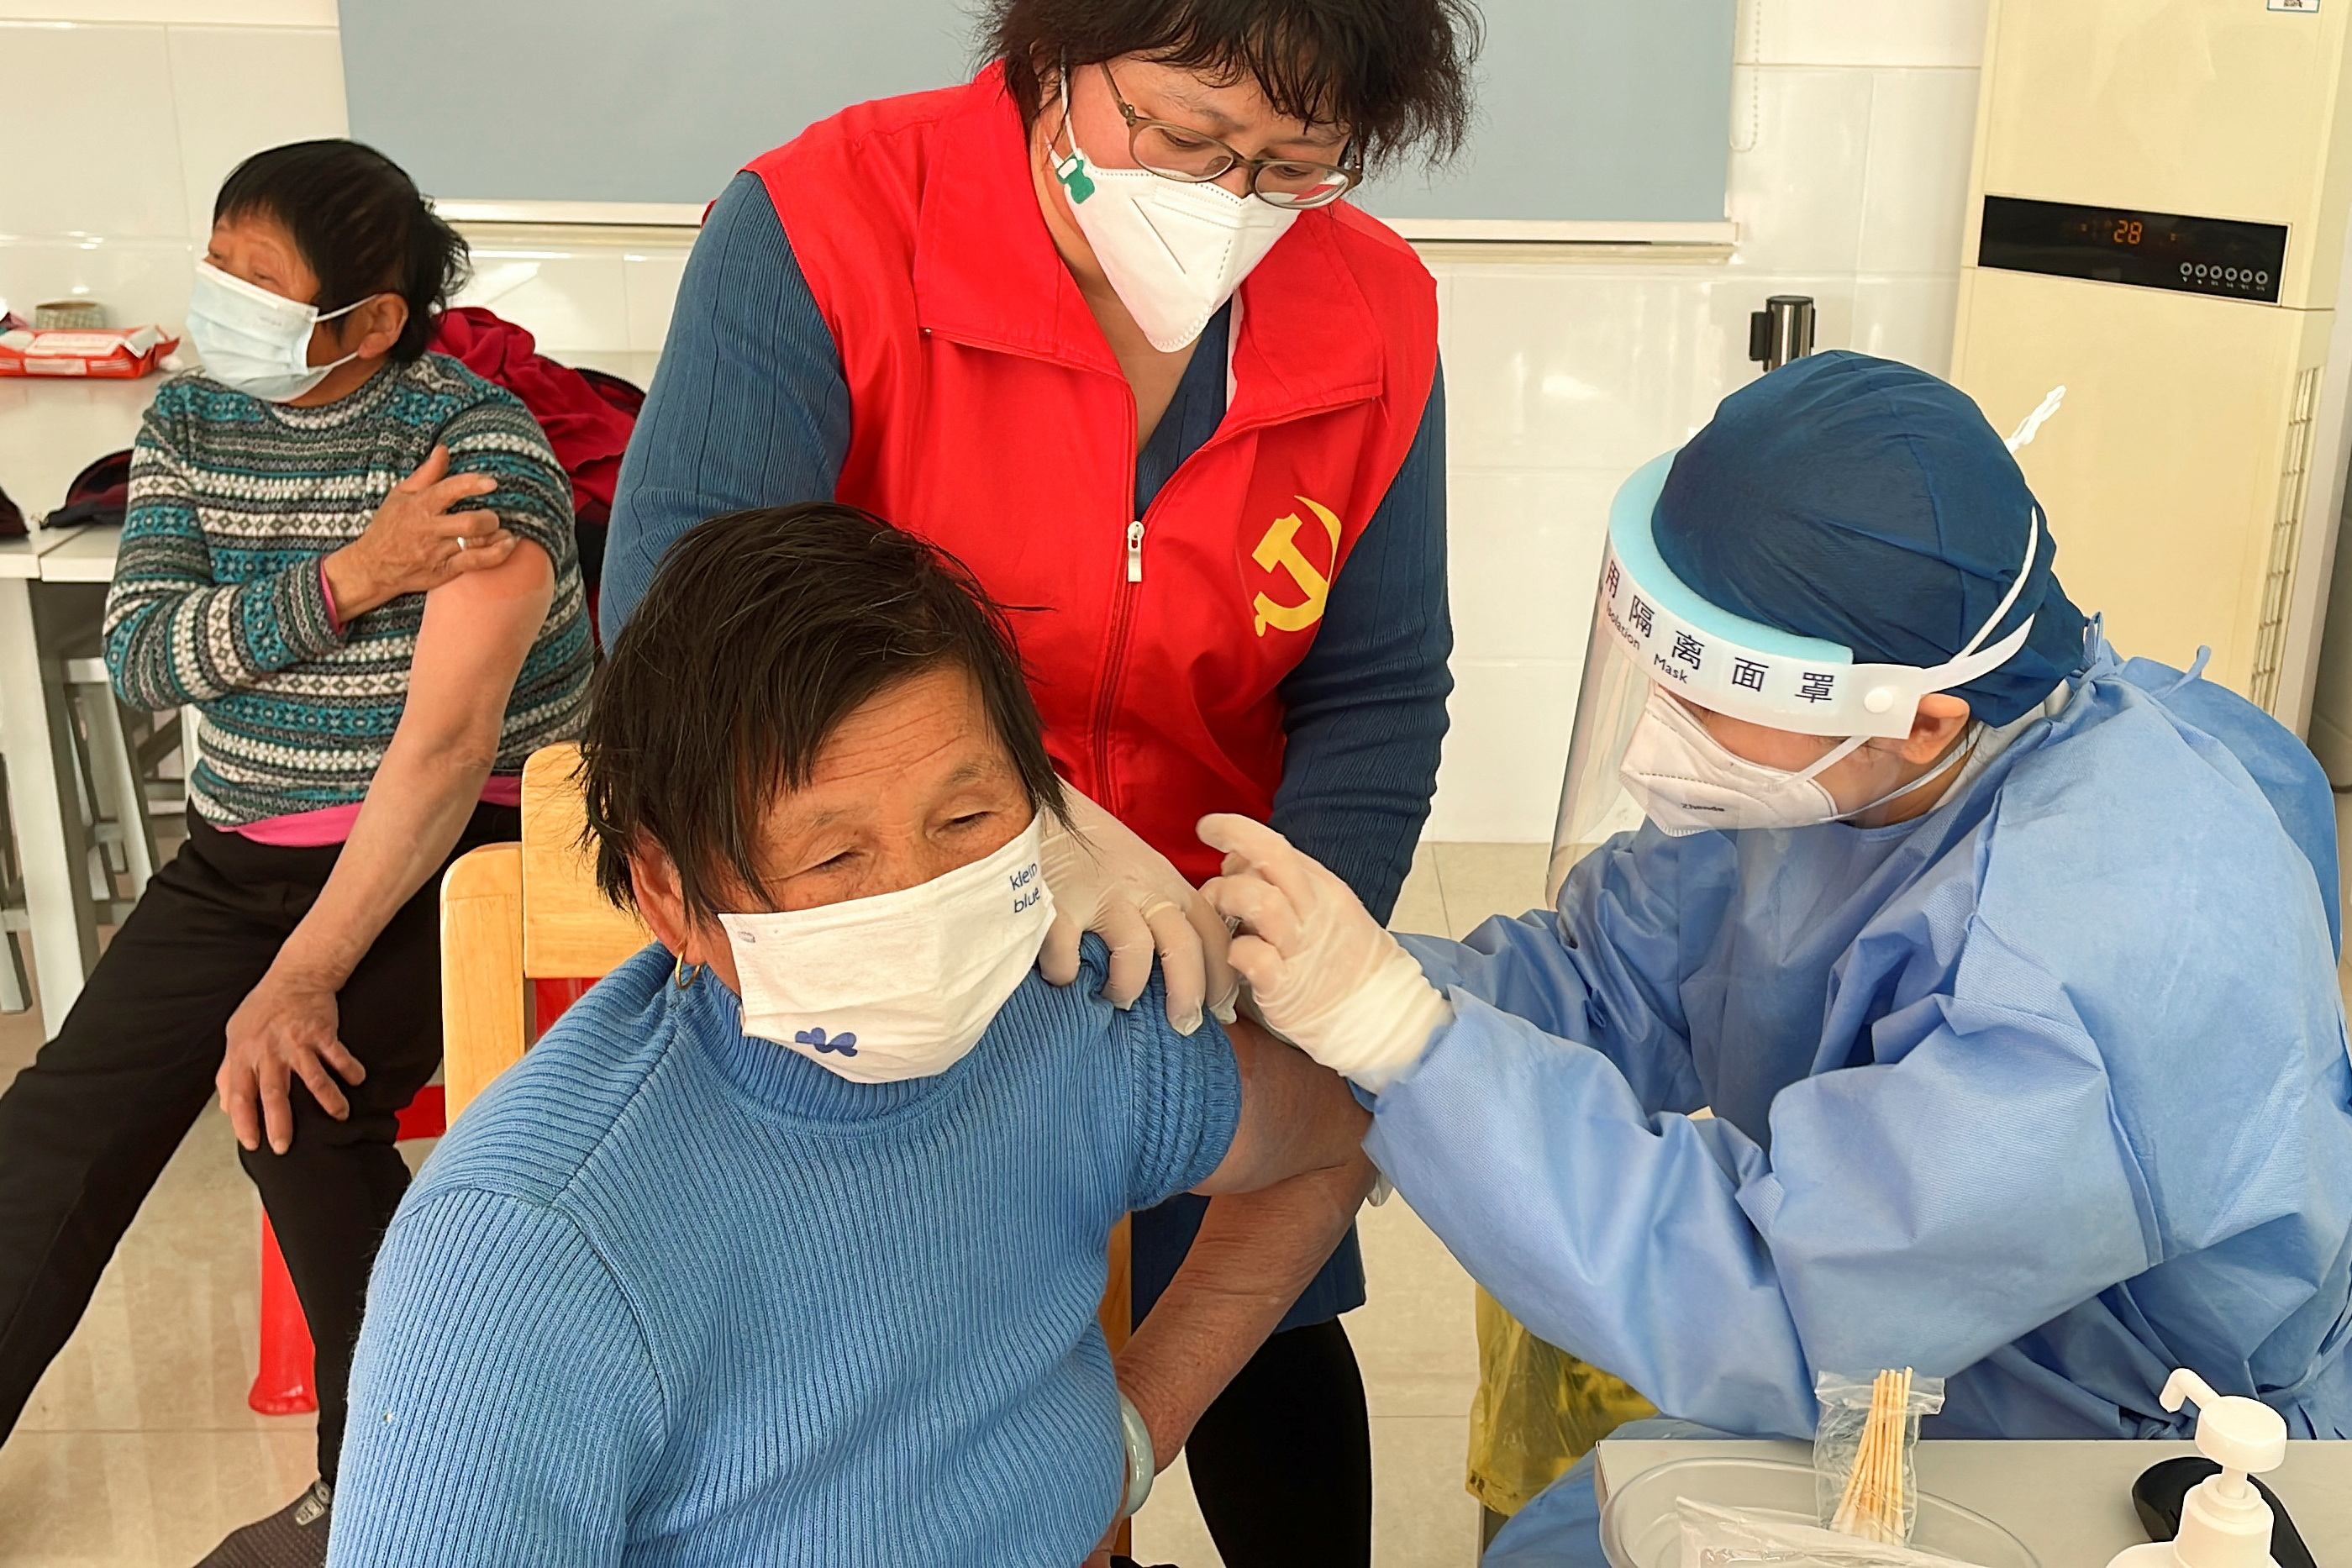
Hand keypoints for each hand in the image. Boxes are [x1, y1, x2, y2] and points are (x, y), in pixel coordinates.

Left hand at [218, 965, 365, 1153]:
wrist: (295, 976)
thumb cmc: (264, 1007)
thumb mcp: (235, 1036)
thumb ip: (229, 1072)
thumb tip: (226, 1105)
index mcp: (245, 1054)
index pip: (239, 1095)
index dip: (243, 1122)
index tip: (252, 1143)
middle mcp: (269, 1051)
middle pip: (273, 1094)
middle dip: (279, 1123)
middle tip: (284, 1146)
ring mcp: (297, 1042)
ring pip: (312, 1079)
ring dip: (328, 1100)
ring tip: (339, 1116)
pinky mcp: (322, 1033)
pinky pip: (338, 1056)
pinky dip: (350, 1069)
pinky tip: (357, 1080)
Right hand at [323, 444, 518, 619]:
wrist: (373, 567)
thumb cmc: (389, 526)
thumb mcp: (400, 495)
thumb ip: (427, 474)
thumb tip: (444, 450)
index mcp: (419, 506)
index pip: (448, 491)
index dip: (472, 485)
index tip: (491, 482)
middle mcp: (429, 529)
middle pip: (469, 522)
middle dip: (489, 518)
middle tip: (493, 516)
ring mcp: (438, 552)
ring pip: (476, 543)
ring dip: (498, 536)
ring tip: (506, 532)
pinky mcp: (445, 570)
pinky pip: (476, 563)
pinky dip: (497, 554)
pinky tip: (507, 545)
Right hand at [1039, 785, 1236, 1034]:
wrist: (1035, 803)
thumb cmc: (1088, 845)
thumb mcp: (1138, 868)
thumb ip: (1160, 906)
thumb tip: (1181, 969)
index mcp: (1166, 881)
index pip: (1213, 930)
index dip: (1223, 974)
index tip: (1222, 1010)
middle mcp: (1141, 887)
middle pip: (1184, 946)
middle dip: (1189, 994)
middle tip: (1182, 1026)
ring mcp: (1100, 893)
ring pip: (1136, 952)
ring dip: (1129, 986)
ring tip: (1116, 1000)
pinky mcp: (1058, 902)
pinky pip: (1069, 953)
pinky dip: (1066, 972)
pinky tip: (1062, 976)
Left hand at [1198, 814, 1450, 1091]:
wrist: (1383, 1015)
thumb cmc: (1345, 964)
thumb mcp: (1326, 911)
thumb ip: (1286, 885)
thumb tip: (1235, 861)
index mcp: (1323, 890)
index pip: (1277, 845)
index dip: (1238, 832)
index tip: (1210, 828)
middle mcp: (1313, 911)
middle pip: (1273, 856)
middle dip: (1232, 838)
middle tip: (1207, 848)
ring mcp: (1301, 949)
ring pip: (1260, 901)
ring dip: (1226, 898)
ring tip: (1217, 912)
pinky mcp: (1287, 988)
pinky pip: (1255, 957)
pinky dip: (1235, 951)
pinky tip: (1233, 956)